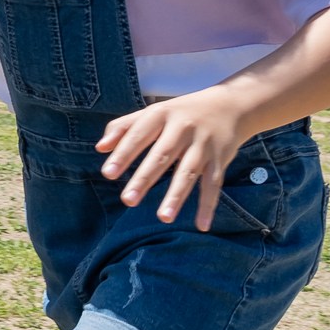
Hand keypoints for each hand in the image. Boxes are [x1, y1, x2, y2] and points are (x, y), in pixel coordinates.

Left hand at [93, 88, 255, 230]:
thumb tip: (100, 147)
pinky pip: (214, 184)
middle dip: (145, 178)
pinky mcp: (220, 159)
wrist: (230, 105)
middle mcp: (183, 128)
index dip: (123, 154)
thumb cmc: (181, 113)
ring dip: (176, 196)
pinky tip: (201, 225)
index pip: (138, 135)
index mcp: (161, 114)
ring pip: (189, 172)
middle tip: (128, 200)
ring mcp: (203, 144)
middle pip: (162, 155)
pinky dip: (208, 205)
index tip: (108, 174)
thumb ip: (124, 127)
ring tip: (163, 218)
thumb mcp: (153, 112)